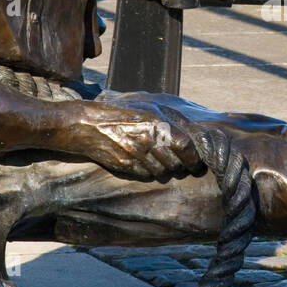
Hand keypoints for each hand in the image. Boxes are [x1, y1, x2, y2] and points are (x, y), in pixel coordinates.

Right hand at [71, 100, 203, 179]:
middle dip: (180, 168)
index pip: (185, 147)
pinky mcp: (125, 165)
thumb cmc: (122, 116)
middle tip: (182, 168)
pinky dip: (148, 173)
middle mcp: (148, 139)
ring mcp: (136, 154)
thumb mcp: (148, 111)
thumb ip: (169, 123)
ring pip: (161, 172)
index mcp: (157, 123)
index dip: (194, 159)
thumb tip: (190, 138)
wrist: (89, 125)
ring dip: (164, 171)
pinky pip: (145, 176)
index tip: (197, 166)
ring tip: (162, 165)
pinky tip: (145, 165)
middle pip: (175, 164)